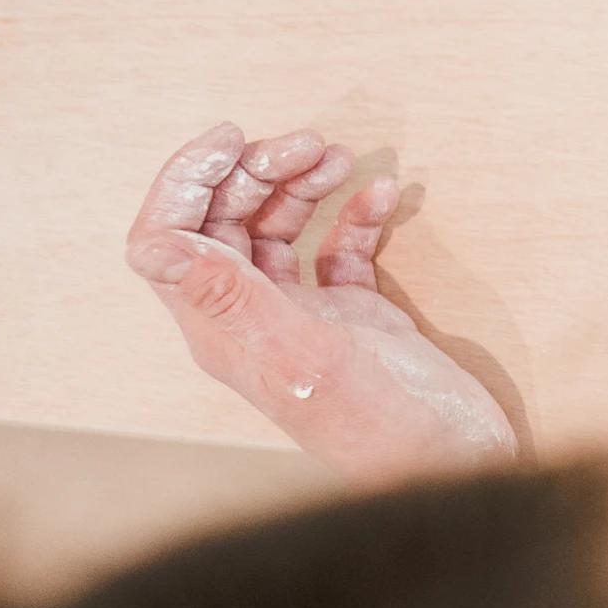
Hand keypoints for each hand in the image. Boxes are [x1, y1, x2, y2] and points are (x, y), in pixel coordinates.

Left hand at [124, 122, 517, 482]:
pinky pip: (340, 250)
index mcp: (223, 331)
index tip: (233, 138)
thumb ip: (229, 295)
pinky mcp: (355, 321)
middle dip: (256, 173)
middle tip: (309, 143)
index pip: (169, 240)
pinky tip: (382, 195)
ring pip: (279, 231)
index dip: (187, 182)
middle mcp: (254, 321)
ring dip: (301, 185)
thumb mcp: (302, 354)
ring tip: (339, 155)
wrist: (459, 469)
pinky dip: (356, 216)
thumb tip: (148, 245)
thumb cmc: (381, 426)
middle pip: (224, 225)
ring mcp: (305, 320)